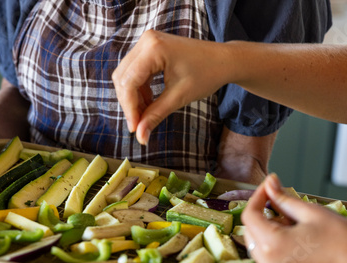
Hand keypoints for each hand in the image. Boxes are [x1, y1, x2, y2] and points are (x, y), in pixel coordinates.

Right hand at [112, 30, 230, 144]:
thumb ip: (156, 115)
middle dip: (129, 103)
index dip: (129, 108)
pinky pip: (135, 71)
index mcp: (153, 48)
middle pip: (123, 77)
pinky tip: (150, 101)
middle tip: (139, 125)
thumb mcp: (179, 97)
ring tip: (146, 114)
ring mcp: (147, 42)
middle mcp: (146, 40)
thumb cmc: (207, 75)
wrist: (224, 61)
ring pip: (126, 75)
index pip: (128, 82)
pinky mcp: (150, 48)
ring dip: (133, 97)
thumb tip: (140, 137)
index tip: (135, 129)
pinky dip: (139, 89)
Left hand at [242, 174, 346, 262]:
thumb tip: (270, 183)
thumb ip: (284, 199)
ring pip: (258, 245)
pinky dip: (275, 243)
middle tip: (282, 200)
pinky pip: (270, 258)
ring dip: (268, 229)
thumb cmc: (345, 242)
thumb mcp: (312, 213)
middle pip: (250, 231)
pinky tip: (296, 235)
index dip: (257, 196)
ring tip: (294, 220)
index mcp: (272, 246)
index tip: (269, 186)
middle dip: (262, 213)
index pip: (250, 216)